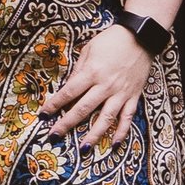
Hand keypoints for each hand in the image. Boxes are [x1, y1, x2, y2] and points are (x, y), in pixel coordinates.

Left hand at [41, 24, 152, 150]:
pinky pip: (127, 117)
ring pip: (106, 118)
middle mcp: (105, 85)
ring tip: (83, 149)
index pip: (69, 92)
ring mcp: (121, 93)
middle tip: (54, 137)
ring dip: (94, 135)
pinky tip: (116, 144)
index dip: (54, 105)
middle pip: (83, 109)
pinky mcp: (133, 96)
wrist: (141, 36)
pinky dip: (122, 131)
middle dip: (67, 124)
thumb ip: (79, 69)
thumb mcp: (90, 49)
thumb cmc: (112, 40)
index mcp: (92, 72)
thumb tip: (69, 87)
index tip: (43, 115)